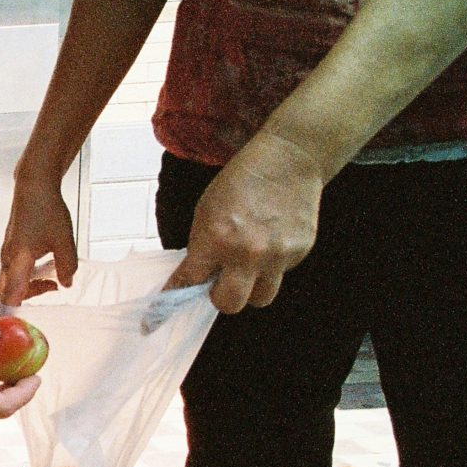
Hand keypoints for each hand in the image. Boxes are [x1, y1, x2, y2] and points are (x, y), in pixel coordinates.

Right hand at [0, 178, 76, 307]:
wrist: (34, 186)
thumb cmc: (46, 210)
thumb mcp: (65, 241)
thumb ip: (67, 267)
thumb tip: (66, 283)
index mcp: (18, 260)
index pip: (9, 297)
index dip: (19, 310)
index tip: (38, 307)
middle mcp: (7, 259)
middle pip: (6, 292)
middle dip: (28, 297)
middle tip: (50, 286)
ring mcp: (7, 253)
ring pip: (10, 281)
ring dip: (29, 284)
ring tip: (51, 274)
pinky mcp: (10, 247)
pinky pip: (13, 270)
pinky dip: (27, 274)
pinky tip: (44, 263)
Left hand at [166, 131, 325, 311]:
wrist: (286, 161)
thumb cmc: (241, 183)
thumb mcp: (206, 210)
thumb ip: (202, 247)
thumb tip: (194, 278)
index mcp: (216, 237)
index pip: (191, 281)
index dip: (178, 293)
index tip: (167, 305)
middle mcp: (247, 252)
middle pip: (229, 305)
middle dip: (221, 297)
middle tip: (220, 283)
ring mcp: (277, 255)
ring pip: (260, 298)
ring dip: (250, 289)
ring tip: (247, 267)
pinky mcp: (299, 253)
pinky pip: (279, 276)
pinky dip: (271, 267)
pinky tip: (270, 242)